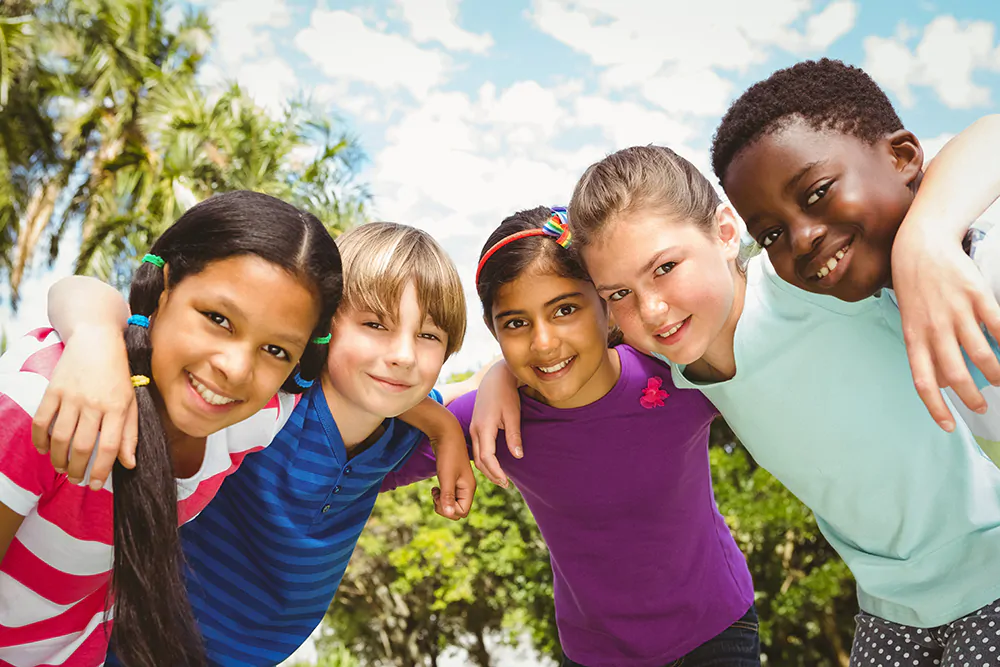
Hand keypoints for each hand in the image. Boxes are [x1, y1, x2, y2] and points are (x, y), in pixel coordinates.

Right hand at [31, 325, 137, 488]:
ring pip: (60, 437)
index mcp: (118, 407)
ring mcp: (72, 396)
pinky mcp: (53, 389)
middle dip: (77, 469)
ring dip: (59, 459)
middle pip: (82, 446)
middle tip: (75, 479)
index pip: (109, 446)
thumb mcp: (132, 401)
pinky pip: (41, 421)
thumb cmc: (118, 375)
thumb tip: (129, 464)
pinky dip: (40, 439)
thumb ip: (130, 433)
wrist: (97, 340)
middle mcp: (94, 403)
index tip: (94, 485)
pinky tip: (44, 450)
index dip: (101, 470)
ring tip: (62, 469)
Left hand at [430, 437, 475, 519]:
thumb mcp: (446, 477)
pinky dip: (440, 495)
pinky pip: (448, 496)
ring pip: (451, 503)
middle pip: (457, 510)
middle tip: (435, 495)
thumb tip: (448, 513)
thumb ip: (448, 496)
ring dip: (441, 502)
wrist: (446, 435)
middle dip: (444, 508)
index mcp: (469, 489)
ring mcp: (459, 484)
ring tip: (435, 492)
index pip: (462, 512)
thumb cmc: (448, 455)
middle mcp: (466, 488)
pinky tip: (435, 488)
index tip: (439, 498)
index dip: (448, 510)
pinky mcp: (452, 479)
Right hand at [469, 362, 521, 487]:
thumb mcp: (513, 414)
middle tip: (505, 484)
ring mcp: (473, 428)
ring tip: (500, 477)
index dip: (496, 471)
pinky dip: (484, 459)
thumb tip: (518, 456)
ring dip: (487, 468)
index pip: (486, 457)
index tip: (506, 482)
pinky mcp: (475, 426)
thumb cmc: (506, 394)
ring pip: (476, 455)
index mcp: (484, 427)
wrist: (495, 378)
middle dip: (491, 474)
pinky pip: (476, 448)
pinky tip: (494, 463)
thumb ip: (514, 436)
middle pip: (479, 460)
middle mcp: (475, 430)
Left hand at [892, 227, 999, 430]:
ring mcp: (956, 312)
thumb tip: (940, 380)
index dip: (936, 407)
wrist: (920, 247)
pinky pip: (998, 326)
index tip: (949, 426)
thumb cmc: (915, 289)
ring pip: (981, 354)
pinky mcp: (976, 296)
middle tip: (982, 405)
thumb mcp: (910, 321)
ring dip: (994, 373)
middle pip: (955, 374)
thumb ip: (925, 348)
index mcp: (914, 337)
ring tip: (998, 380)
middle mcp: (934, 328)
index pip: (923, 381)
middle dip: (971, 397)